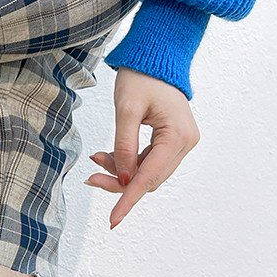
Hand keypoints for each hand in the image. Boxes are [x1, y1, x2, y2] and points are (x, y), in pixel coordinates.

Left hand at [87, 67, 199, 228]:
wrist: (156, 57)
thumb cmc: (142, 77)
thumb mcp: (126, 110)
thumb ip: (124, 146)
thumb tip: (124, 179)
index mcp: (177, 135)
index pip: (149, 177)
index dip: (128, 199)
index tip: (113, 219)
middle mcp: (185, 143)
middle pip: (149, 180)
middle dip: (119, 181)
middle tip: (91, 176)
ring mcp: (182, 143)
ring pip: (147, 174)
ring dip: (121, 172)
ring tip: (98, 157)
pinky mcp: (173, 142)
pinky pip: (148, 162)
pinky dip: (128, 162)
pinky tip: (108, 154)